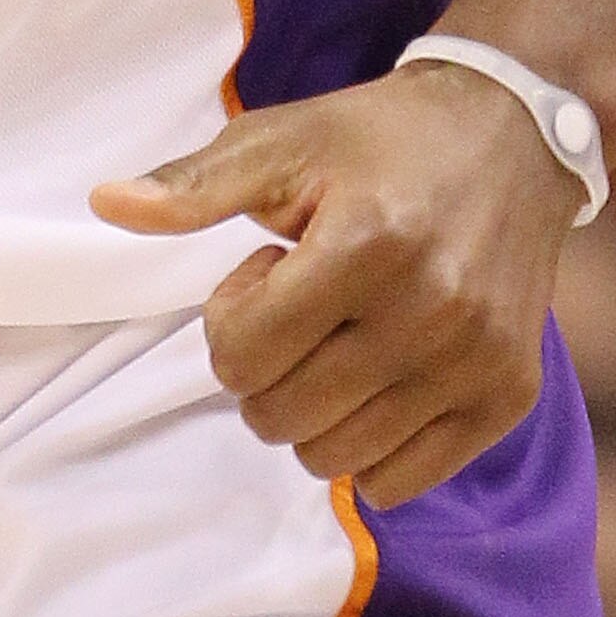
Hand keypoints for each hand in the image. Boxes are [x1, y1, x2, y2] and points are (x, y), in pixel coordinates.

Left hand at [92, 61, 578, 502]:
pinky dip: (372, 447)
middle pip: (281, 416)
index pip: (241, 355)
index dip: (232, 317)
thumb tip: (104, 203)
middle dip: (264, 371)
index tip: (268, 269)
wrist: (512, 135)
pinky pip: (404, 481)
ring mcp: (475, 361)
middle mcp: (430, 312)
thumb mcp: (280, 141)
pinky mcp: (509, 396)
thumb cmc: (378, 140)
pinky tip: (382, 375)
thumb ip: (192, 185)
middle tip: (303, 308)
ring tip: (346, 335)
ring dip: (314, 410)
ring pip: (337, 459)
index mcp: (367, 245)